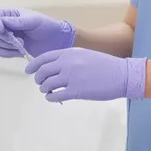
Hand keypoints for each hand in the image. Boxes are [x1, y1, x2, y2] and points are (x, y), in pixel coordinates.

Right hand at [0, 7, 74, 58]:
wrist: (55, 41)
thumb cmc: (46, 26)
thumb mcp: (34, 21)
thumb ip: (19, 21)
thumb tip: (3, 21)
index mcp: (11, 14)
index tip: (1, 29)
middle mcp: (7, 25)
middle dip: (4, 37)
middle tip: (18, 40)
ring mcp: (9, 37)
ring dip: (8, 46)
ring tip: (23, 44)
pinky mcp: (11, 49)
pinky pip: (1, 52)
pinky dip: (9, 53)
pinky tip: (20, 51)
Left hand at [26, 48, 147, 102]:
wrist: (122, 74)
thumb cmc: (106, 66)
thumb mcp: (85, 56)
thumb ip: (69, 59)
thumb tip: (55, 68)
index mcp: (69, 53)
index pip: (44, 58)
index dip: (33, 65)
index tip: (29, 71)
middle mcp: (67, 63)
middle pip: (42, 71)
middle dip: (38, 79)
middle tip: (40, 83)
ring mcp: (71, 77)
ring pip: (47, 84)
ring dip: (44, 89)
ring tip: (48, 91)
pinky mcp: (76, 91)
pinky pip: (56, 95)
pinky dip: (51, 97)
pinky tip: (53, 98)